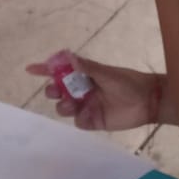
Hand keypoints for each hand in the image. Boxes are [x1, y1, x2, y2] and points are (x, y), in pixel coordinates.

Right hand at [28, 54, 163, 131]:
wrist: (148, 102)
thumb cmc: (129, 83)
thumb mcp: (107, 74)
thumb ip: (88, 67)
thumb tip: (68, 56)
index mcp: (84, 75)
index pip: (61, 70)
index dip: (45, 69)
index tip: (31, 69)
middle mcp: (82, 90)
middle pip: (58, 90)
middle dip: (52, 90)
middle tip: (55, 91)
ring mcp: (86, 105)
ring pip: (65, 107)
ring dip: (63, 105)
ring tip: (70, 104)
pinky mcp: (93, 120)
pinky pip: (78, 122)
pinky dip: (78, 119)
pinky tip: (86, 116)